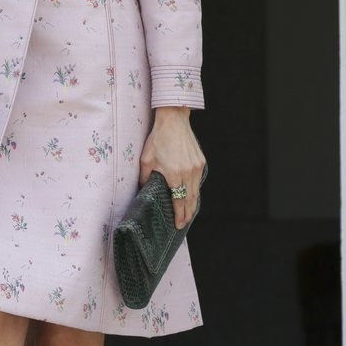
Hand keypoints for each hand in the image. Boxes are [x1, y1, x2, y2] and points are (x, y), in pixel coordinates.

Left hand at [138, 107, 204, 228]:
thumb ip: (145, 177)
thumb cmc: (158, 139)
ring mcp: (197, 167)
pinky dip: (195, 191)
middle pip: (190, 199)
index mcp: (174, 173)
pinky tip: (191, 197)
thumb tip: (144, 190)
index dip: (179, 214)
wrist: (174, 121)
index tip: (178, 224)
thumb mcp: (146, 159)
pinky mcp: (201, 162)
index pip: (178, 200)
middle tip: (183, 224)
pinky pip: (198, 182)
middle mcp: (188, 172)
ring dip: (192, 204)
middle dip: (187, 214)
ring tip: (188, 214)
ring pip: (196, 191)